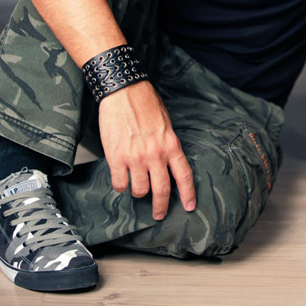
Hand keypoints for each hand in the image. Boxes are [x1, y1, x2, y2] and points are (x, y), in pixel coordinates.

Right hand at [98, 80, 195, 219]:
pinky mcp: (116, 157)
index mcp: (171, 144)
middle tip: (158, 214)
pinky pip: (119, 184)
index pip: (184, 176)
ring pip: (139, 190)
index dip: (188, 194)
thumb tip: (167, 162)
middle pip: (161, 190)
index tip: (189, 206)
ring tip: (135, 187)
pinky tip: (121, 180)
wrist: (123, 91)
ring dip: (138, 192)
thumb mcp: (165, 123)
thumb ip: (168, 145)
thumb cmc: (144, 103)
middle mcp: (155, 154)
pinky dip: (120, 186)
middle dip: (160, 207)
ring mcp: (135, 158)